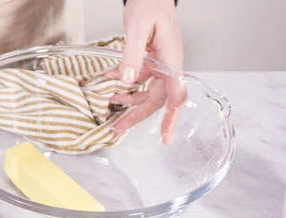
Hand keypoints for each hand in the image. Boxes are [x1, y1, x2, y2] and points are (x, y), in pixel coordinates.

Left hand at [109, 0, 185, 143]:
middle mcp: (168, 66)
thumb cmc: (150, 5)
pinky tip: (111, 81)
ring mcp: (160, 64)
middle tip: (118, 129)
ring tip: (111, 104)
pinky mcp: (150, 61)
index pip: (174, 94)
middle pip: (156, 99)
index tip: (166, 136)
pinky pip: (140, 78)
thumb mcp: (137, 28)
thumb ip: (132, 54)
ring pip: (147, 91)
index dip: (170, 117)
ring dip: (129, 100)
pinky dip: (125, 83)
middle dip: (137, 115)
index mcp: (171, 60)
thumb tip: (126, 80)